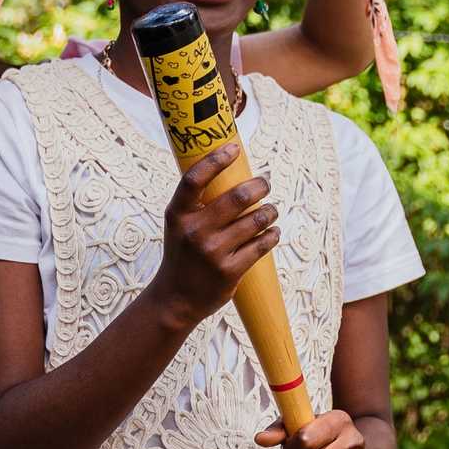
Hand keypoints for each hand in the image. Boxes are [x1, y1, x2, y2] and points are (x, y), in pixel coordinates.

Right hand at [152, 140, 279, 331]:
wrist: (176, 299)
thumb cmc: (182, 254)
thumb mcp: (178, 225)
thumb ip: (197, 202)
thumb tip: (230, 170)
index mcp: (178, 215)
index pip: (194, 179)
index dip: (215, 159)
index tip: (233, 148)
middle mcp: (194, 232)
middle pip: (237, 196)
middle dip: (259, 185)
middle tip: (265, 183)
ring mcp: (213, 253)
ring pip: (256, 220)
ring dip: (270, 211)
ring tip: (271, 210)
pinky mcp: (230, 271)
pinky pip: (261, 245)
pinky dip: (271, 235)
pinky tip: (272, 231)